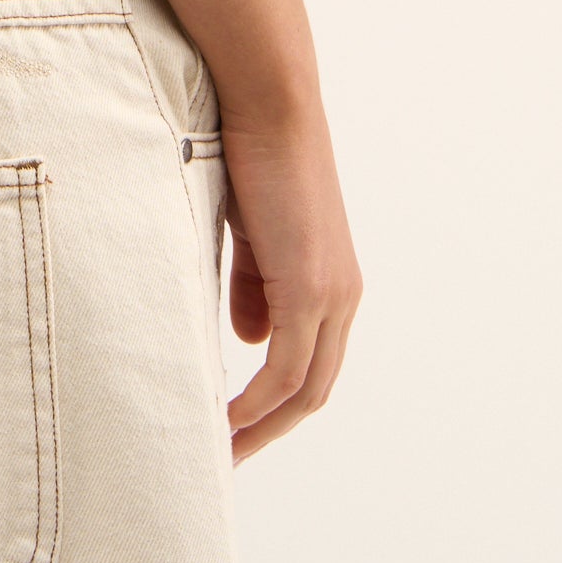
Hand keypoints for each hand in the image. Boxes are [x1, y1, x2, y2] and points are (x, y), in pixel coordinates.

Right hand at [220, 103, 362, 463]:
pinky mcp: (310, 288)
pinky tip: (226, 417)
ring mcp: (331, 295)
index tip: (233, 426)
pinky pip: (286, 367)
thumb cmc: (252, 156)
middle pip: (315, 390)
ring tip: (220, 449)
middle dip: (270, 430)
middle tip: (226, 458)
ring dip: (262, 425)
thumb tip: (249, 340)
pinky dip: (257, 401)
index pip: (311, 365)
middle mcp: (341, 297)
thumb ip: (254, 287)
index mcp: (330, 283)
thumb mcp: (251, 235)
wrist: (269, 104)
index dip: (275, 404)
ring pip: (305, 388)